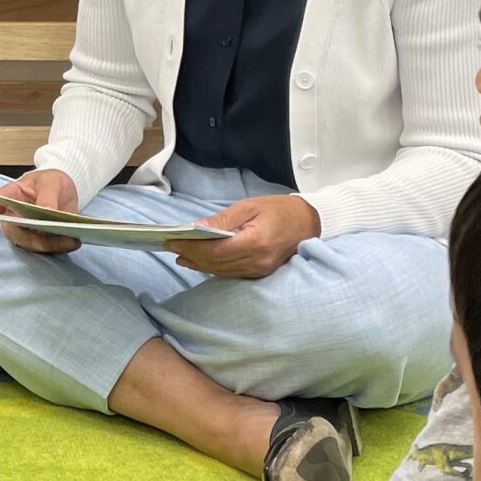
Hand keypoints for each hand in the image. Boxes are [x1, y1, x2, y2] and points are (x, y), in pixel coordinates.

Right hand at [0, 168, 81, 253]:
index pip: (1, 199)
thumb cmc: (52, 182)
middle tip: (59, 236)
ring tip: (73, 241)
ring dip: (51, 246)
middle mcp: (14, 216)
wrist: (63, 191)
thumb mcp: (52, 182)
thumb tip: (46, 212)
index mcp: (12, 195)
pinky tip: (74, 243)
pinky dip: (59, 247)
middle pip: (16, 232)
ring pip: (31, 244)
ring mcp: (25, 230)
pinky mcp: (38, 239)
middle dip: (36, 239)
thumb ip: (47, 196)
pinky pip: (45, 247)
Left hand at [175, 194, 318, 280]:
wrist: (310, 222)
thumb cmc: (280, 210)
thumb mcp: (250, 206)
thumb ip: (222, 220)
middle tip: (170, 246)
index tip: (172, 240)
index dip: (191, 247)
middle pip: (215, 263)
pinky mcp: (260, 273)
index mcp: (255, 243)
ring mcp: (259, 271)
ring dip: (199, 263)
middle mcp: (257, 261)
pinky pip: (231, 273)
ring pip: (221, 271)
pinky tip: (201, 261)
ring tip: (181, 254)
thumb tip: (196, 227)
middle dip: (191, 254)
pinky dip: (213, 267)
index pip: (215, 250)